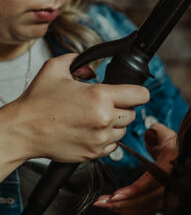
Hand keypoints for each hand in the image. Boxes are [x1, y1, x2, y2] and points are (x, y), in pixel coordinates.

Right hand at [8, 53, 149, 163]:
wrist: (24, 129)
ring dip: (114, 124)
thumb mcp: (56, 68)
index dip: (138, 92)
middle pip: (133, 114)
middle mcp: (104, 119)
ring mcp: (101, 138)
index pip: (140, 95)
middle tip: (105, 104)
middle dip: (123, 107)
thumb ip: (80, 61)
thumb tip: (92, 68)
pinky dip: (106, 138)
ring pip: (124, 130)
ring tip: (94, 117)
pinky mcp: (95, 153)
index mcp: (99, 96)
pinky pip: (113, 146)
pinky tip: (90, 130)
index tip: (132, 92)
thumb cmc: (38, 101)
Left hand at [93, 123, 177, 214]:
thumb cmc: (172, 147)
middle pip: (147, 200)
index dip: (134, 191)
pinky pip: (146, 210)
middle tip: (103, 202)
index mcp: (172, 168)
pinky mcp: (163, 203)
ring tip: (104, 204)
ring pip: (146, 208)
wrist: (183, 159)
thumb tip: (151, 134)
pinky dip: (131, 210)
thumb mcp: (165, 134)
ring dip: (123, 208)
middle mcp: (173, 186)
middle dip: (123, 203)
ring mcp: (170, 197)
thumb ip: (157, 132)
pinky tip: (116, 207)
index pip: (153, 183)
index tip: (116, 195)